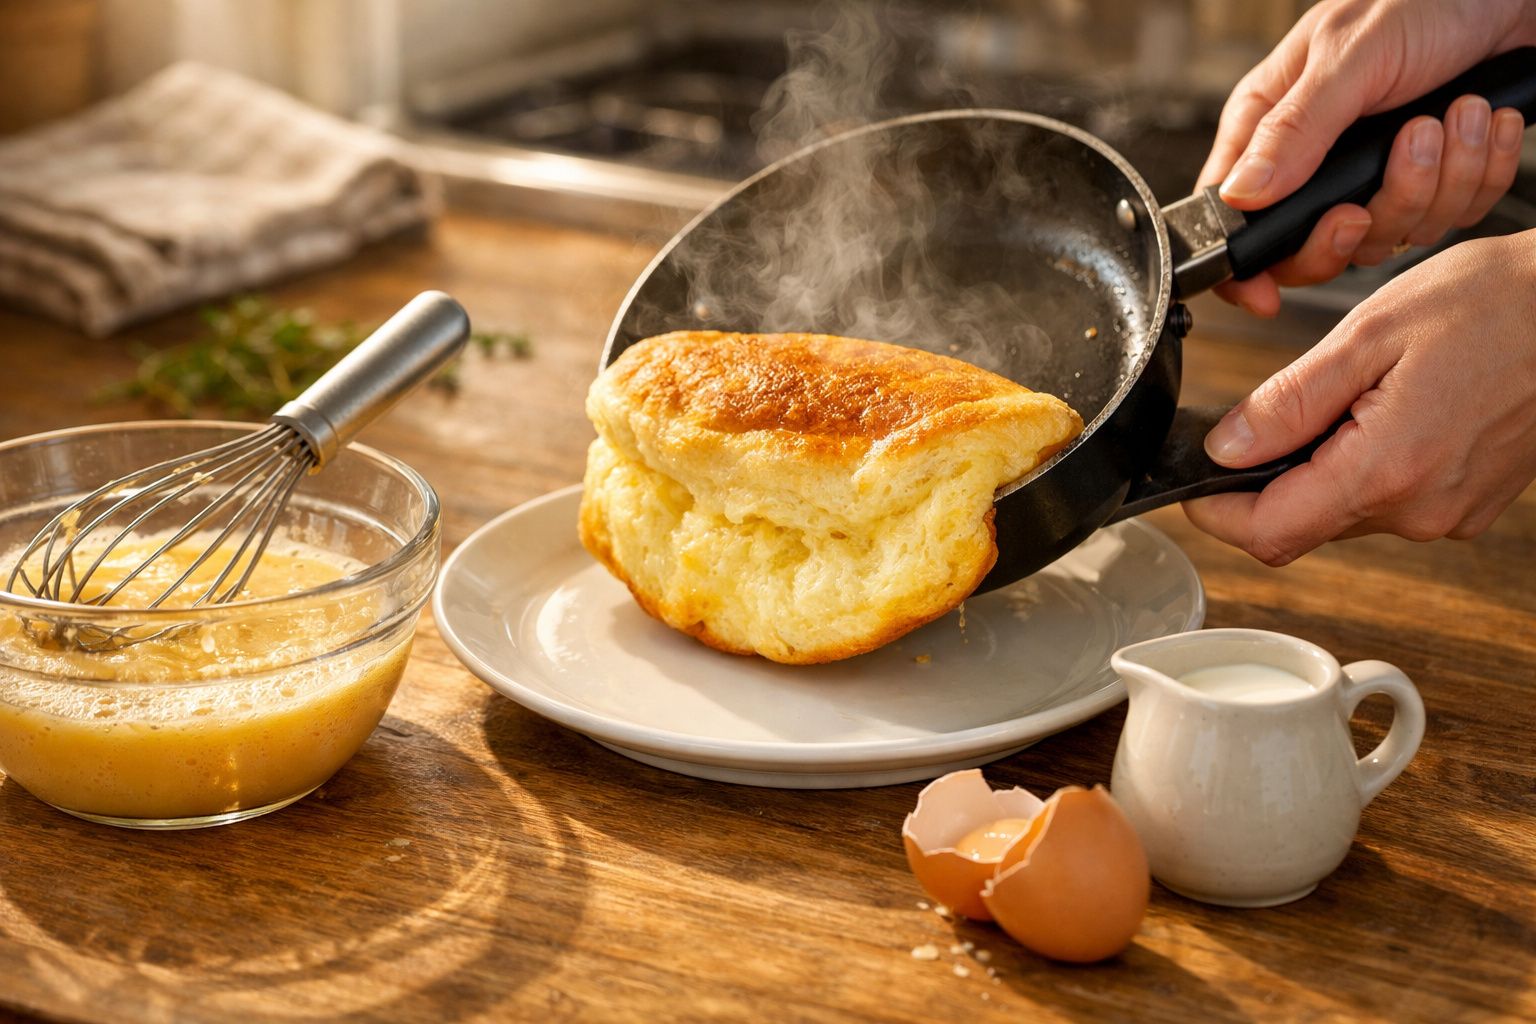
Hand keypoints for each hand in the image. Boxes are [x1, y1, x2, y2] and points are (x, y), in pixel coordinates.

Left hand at [1183, 230, 1535, 564]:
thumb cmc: (1495, 303)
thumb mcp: (1369, 335)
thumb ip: (1288, 401)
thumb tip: (1225, 448)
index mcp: (1388, 471)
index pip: (1267, 532)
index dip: (1216, 511)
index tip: (1194, 480)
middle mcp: (1420, 509)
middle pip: (1301, 524)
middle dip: (1266, 480)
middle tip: (1270, 416)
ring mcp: (1449, 513)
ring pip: (1342, 512)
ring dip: (1318, 469)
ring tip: (1348, 397)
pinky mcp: (1467, 504)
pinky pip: (1389, 500)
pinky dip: (1365, 465)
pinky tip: (1386, 410)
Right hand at [1199, 0, 1534, 316]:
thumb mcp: (1351, 55)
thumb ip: (1295, 129)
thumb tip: (1241, 195)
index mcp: (1271, 127)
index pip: (1234, 219)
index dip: (1246, 268)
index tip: (1266, 294)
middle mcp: (1317, 160)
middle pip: (1314, 250)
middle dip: (1357, 226)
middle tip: (1367, 199)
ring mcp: (1377, 175)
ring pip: (1391, 236)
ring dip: (1436, 181)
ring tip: (1453, 115)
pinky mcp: (1434, 180)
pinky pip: (1452, 217)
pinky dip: (1477, 173)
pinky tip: (1482, 122)